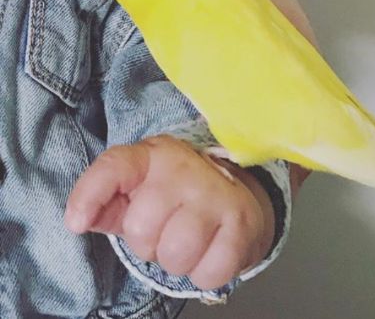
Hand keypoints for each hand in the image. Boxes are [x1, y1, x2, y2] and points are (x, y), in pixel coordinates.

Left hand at [64, 135, 274, 289]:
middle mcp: (184, 169)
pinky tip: (211, 249)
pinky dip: (205, 273)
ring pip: (174, 255)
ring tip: (188, 240)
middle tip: (166, 229)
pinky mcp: (241, 222)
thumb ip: (107, 203)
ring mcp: (215, 194)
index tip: (77, 223)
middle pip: (141, 229)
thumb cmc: (178, 195)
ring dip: (177, 261)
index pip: (115, 166)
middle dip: (148, 243)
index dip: (90, 195)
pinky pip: (207, 274)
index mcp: (153, 156)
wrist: (237, 193)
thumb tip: (78, 221)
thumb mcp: (140, 190)